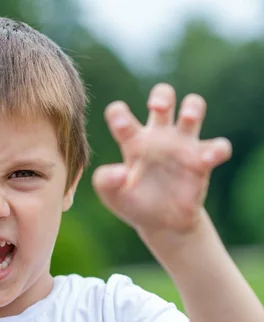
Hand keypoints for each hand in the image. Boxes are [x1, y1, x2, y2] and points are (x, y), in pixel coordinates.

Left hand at [92, 83, 231, 234]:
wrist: (160, 224)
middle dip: (161, 96)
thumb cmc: (132, 203)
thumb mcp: (111, 195)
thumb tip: (120, 172)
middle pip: (163, 97)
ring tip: (187, 118)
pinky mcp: (203, 161)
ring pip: (194, 108)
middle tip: (155, 107)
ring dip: (193, 107)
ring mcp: (182, 145)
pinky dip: (216, 149)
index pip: (120, 114)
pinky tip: (205, 160)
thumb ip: (105, 181)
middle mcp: (158, 136)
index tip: (120, 123)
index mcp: (132, 140)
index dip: (118, 112)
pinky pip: (218, 146)